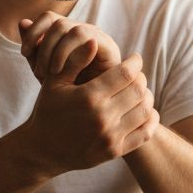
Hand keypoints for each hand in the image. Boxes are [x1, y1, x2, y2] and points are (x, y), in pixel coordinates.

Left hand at [19, 13, 120, 84]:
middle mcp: (83, 31)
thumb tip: (23, 22)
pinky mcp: (108, 45)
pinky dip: (69, 53)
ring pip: (70, 28)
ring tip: (51, 73)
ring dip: (56, 51)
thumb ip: (32, 49)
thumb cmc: (66, 92)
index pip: (48, 18)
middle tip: (39, 71)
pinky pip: (85, 37)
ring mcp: (97, 37)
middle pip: (57, 22)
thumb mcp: (43, 70)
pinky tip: (63, 72)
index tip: (24, 52)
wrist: (86, 112)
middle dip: (44, 47)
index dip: (33, 31)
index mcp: (68, 33)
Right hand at [23, 52, 159, 173]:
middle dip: (140, 77)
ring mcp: (110, 137)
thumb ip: (75, 60)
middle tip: (135, 74)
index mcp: (89, 97)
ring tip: (138, 90)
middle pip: (138, 90)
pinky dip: (150, 119)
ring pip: (145, 110)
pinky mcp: (115, 151)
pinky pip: (145, 133)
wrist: (42, 151)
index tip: (135, 58)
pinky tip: (143, 110)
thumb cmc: (48, 110)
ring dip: (146, 96)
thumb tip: (93, 41)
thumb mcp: (54, 82)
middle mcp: (102, 117)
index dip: (135, 62)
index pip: (125, 74)